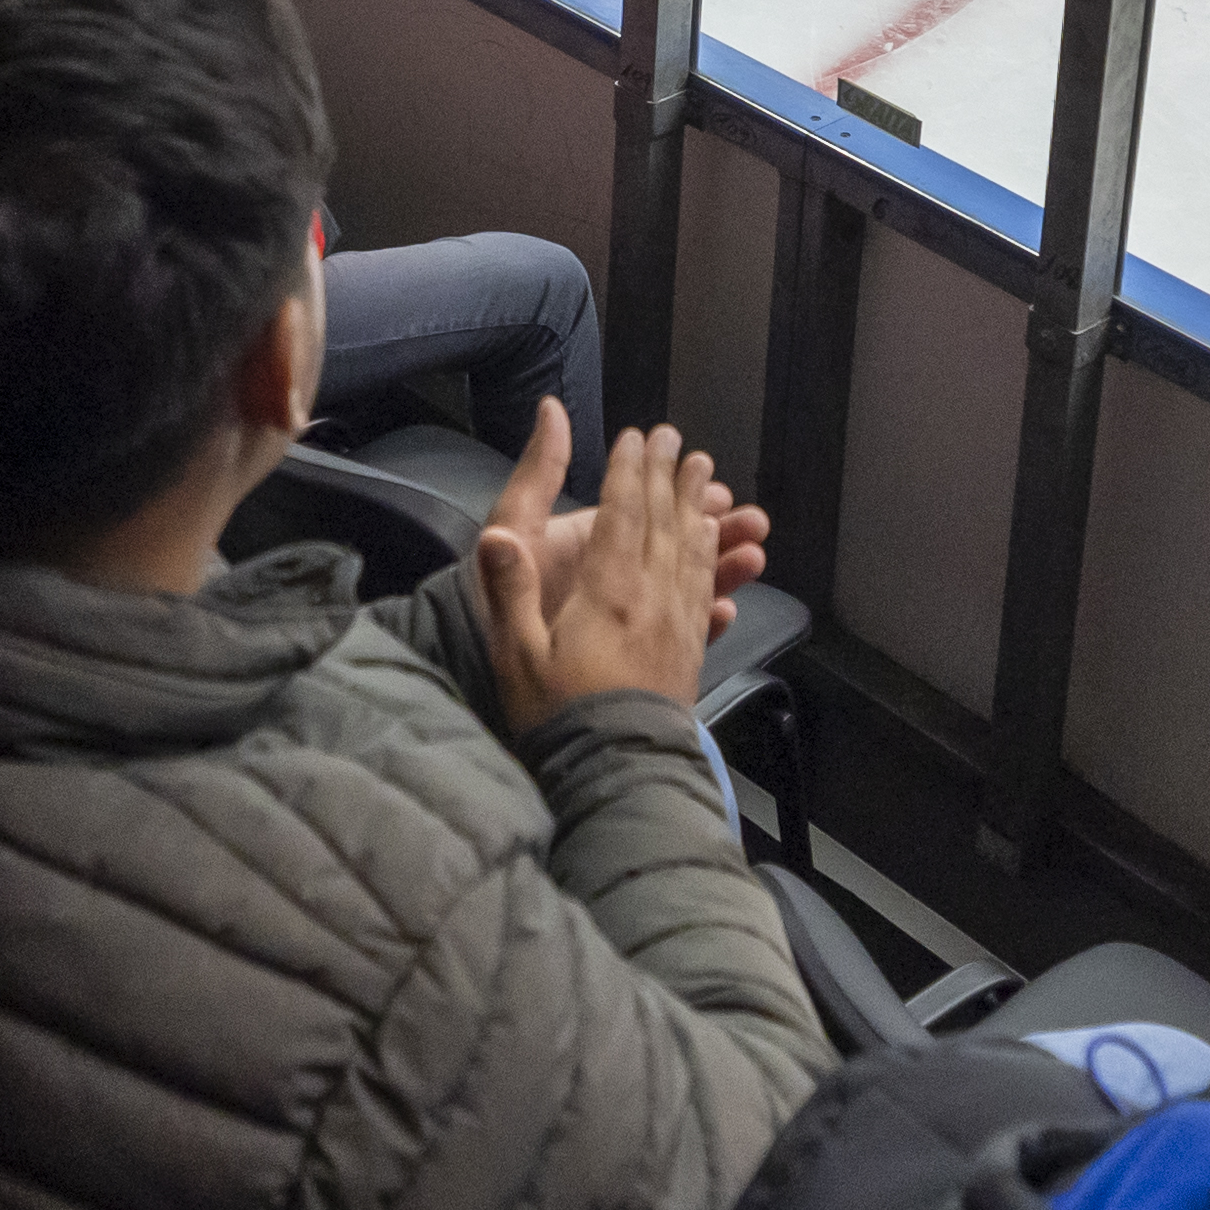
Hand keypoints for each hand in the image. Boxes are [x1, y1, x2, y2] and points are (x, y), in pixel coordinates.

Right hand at [470, 405, 759, 724]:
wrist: (616, 773)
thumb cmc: (557, 715)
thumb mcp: (517, 655)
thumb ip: (509, 592)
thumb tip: (497, 536)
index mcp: (608, 590)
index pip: (624, 514)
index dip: (629, 471)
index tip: (636, 436)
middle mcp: (652, 597)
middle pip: (666, 522)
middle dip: (670, 476)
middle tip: (679, 439)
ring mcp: (677, 623)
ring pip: (693, 550)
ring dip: (697, 507)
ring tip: (707, 477)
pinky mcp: (690, 650)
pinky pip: (704, 588)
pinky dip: (709, 555)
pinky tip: (712, 544)